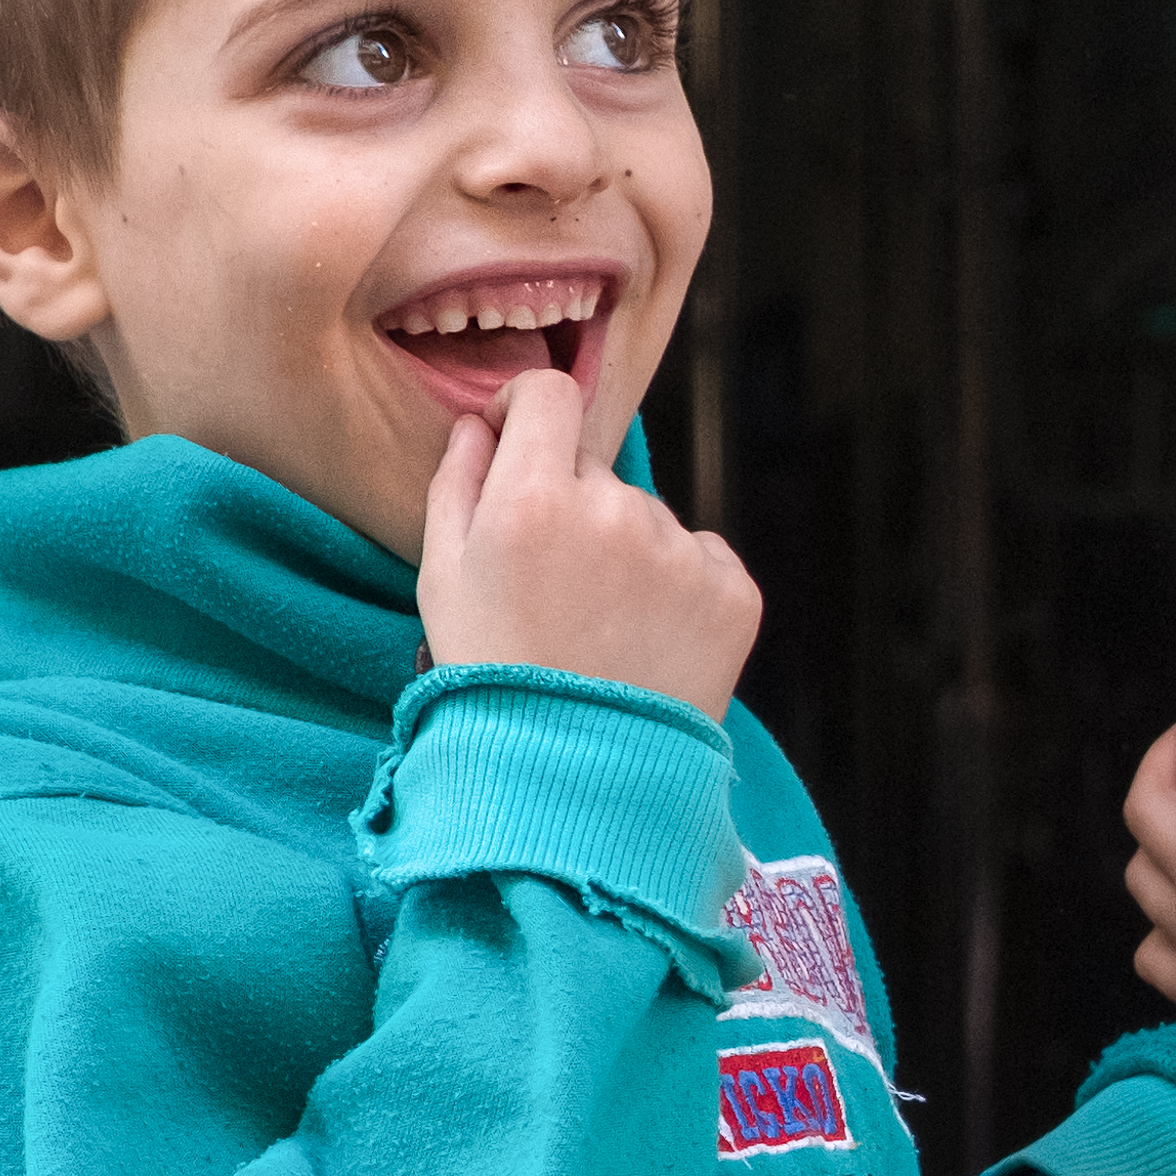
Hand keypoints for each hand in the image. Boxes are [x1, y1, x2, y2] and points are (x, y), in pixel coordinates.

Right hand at [418, 364, 761, 712]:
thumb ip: (456, 483)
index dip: (529, 408)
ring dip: (626, 554)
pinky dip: (679, 590)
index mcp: (536, 497)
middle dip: (570, 507)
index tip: (520, 438)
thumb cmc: (495, 676)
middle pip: (594, 471)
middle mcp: (617, 511)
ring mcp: (682, 552)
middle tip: (554, 589)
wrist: (576, 781)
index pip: (550, 394)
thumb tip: (482, 422)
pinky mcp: (734, 593)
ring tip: (601, 632)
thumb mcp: (442, 581)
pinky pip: (702, 559)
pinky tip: (648, 643)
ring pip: (648, 520)